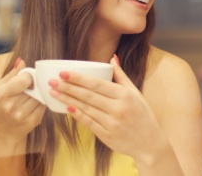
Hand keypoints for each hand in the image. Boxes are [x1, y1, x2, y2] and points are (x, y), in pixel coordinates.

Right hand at [0, 58, 46, 140]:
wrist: (5, 131)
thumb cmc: (1, 105)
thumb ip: (12, 74)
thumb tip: (22, 61)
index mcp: (0, 96)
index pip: (24, 80)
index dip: (28, 77)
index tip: (26, 78)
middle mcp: (11, 107)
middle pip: (33, 87)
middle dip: (34, 85)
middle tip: (31, 86)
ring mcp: (22, 115)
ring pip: (40, 95)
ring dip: (39, 93)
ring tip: (33, 94)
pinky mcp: (33, 121)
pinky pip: (44, 105)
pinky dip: (42, 101)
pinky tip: (36, 102)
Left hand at [50, 56, 165, 161]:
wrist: (149, 142)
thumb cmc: (142, 115)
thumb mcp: (135, 93)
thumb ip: (122, 76)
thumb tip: (112, 58)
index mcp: (124, 95)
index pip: (97, 84)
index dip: (79, 78)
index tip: (64, 72)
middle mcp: (117, 109)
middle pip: (88, 96)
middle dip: (68, 87)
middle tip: (52, 81)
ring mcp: (111, 123)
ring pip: (85, 108)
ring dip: (68, 99)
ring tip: (54, 92)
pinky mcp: (106, 135)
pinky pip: (88, 122)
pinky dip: (77, 114)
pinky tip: (66, 107)